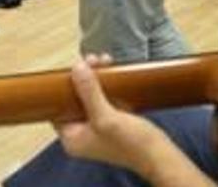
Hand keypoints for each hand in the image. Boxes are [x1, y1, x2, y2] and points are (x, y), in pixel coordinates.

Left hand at [53, 54, 161, 170]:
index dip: (62, 87)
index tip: (71, 69)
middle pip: (74, 99)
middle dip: (82, 78)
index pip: (57, 108)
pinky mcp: (112, 122)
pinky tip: (112, 72)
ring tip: (103, 62)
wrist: (161, 155)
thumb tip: (76, 68)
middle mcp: (81, 134)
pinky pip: (103, 99)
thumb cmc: (133, 145)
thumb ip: (89, 92)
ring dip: (95, 79)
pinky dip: (106, 87)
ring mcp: (97, 128)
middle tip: (91, 61)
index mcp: (73, 138)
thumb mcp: (106, 117)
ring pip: (89, 97)